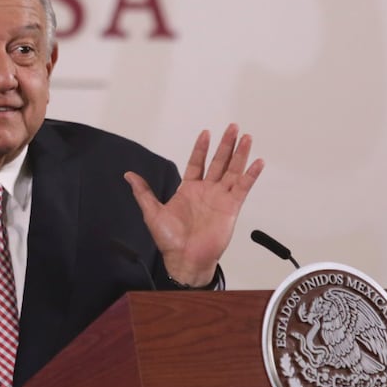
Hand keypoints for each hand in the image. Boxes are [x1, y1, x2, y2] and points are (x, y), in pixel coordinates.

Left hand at [125, 124, 263, 285]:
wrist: (185, 259)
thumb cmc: (170, 241)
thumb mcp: (152, 212)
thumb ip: (143, 192)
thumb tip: (129, 176)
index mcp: (188, 190)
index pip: (197, 163)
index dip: (201, 148)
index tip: (206, 133)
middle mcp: (206, 191)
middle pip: (218, 162)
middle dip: (225, 144)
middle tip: (233, 128)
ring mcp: (220, 198)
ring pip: (232, 170)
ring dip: (240, 154)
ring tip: (246, 138)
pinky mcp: (231, 207)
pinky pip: (243, 187)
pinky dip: (251, 175)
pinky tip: (257, 162)